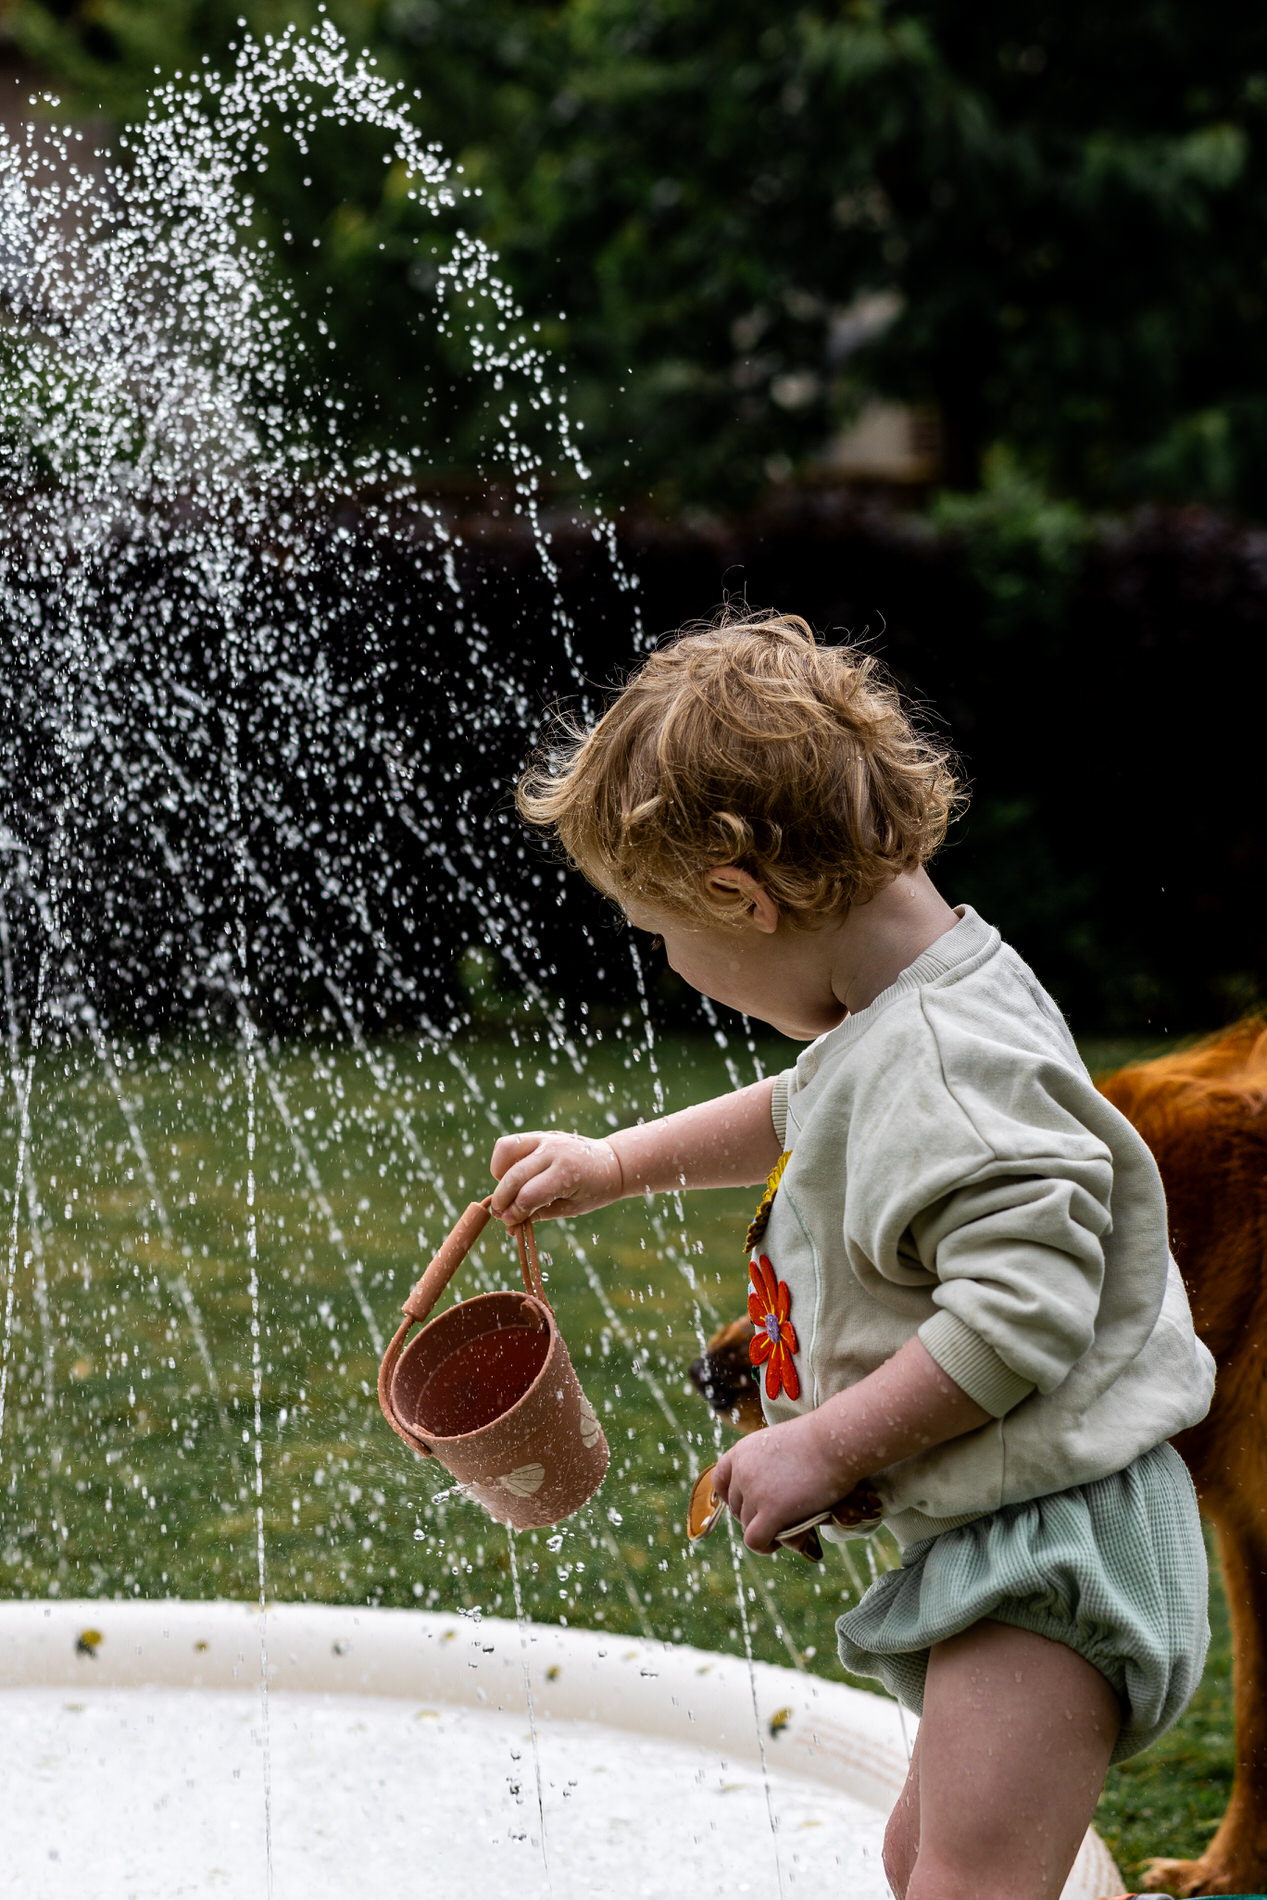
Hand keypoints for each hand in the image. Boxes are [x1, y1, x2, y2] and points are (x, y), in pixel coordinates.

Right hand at [489, 1130, 623, 1223]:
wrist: (613, 1162)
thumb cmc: (594, 1190)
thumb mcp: (572, 1208)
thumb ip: (540, 1213)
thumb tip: (510, 1224)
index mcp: (567, 1172)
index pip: (529, 1194)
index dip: (515, 1212)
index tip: (510, 1224)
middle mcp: (554, 1150)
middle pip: (514, 1176)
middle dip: (502, 1199)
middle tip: (500, 1215)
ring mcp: (545, 1138)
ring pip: (506, 1149)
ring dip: (500, 1174)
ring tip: (508, 1190)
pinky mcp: (540, 1134)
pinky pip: (511, 1143)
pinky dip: (504, 1161)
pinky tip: (513, 1177)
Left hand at [712, 1410, 854, 1553]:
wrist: (836, 1442)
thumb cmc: (820, 1441)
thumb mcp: (782, 1445)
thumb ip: (769, 1464)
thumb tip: (774, 1491)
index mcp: (742, 1451)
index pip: (720, 1480)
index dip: (732, 1497)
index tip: (749, 1504)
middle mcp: (742, 1471)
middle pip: (736, 1507)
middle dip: (754, 1516)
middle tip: (779, 1519)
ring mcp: (754, 1492)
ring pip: (747, 1526)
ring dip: (765, 1532)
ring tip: (788, 1529)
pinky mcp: (771, 1511)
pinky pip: (755, 1540)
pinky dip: (765, 1546)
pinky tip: (781, 1541)